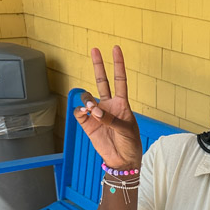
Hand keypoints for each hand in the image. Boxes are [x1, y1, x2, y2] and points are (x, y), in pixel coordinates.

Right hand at [74, 46, 141, 168]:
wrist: (122, 160)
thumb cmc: (130, 144)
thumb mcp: (126, 130)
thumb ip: (111, 119)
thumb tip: (94, 111)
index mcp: (122, 104)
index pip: (120, 80)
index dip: (118, 64)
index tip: (116, 48)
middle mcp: (108, 105)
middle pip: (102, 81)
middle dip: (98, 65)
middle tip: (94, 49)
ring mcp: (97, 114)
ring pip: (87, 98)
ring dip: (88, 102)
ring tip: (94, 112)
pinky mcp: (88, 124)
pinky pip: (79, 112)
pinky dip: (80, 112)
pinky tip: (86, 115)